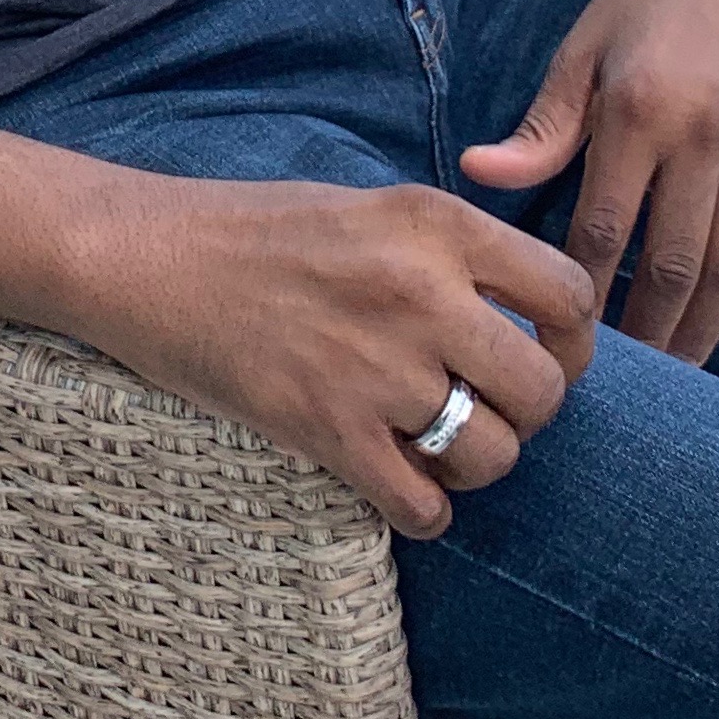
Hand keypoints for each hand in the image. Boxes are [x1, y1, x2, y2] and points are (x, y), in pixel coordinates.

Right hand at [83, 180, 595, 538]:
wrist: (146, 258)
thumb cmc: (254, 229)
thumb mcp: (371, 208)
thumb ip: (451, 254)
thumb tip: (527, 319)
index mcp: (437, 223)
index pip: (568, 296)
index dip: (572, 342)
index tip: (545, 356)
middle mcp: (420, 291)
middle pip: (543, 389)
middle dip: (526, 414)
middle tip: (486, 411)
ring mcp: (374, 365)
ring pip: (493, 454)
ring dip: (475, 465)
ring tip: (436, 448)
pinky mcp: (326, 428)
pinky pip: (422, 505)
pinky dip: (423, 510)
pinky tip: (401, 488)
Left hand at [457, 0, 718, 365]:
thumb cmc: (635, 2)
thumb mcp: (578, 54)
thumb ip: (541, 127)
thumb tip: (478, 176)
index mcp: (640, 113)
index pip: (604, 230)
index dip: (582, 295)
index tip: (559, 339)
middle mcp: (707, 135)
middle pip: (672, 265)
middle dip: (645, 335)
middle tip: (622, 384)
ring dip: (703, 330)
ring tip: (676, 376)